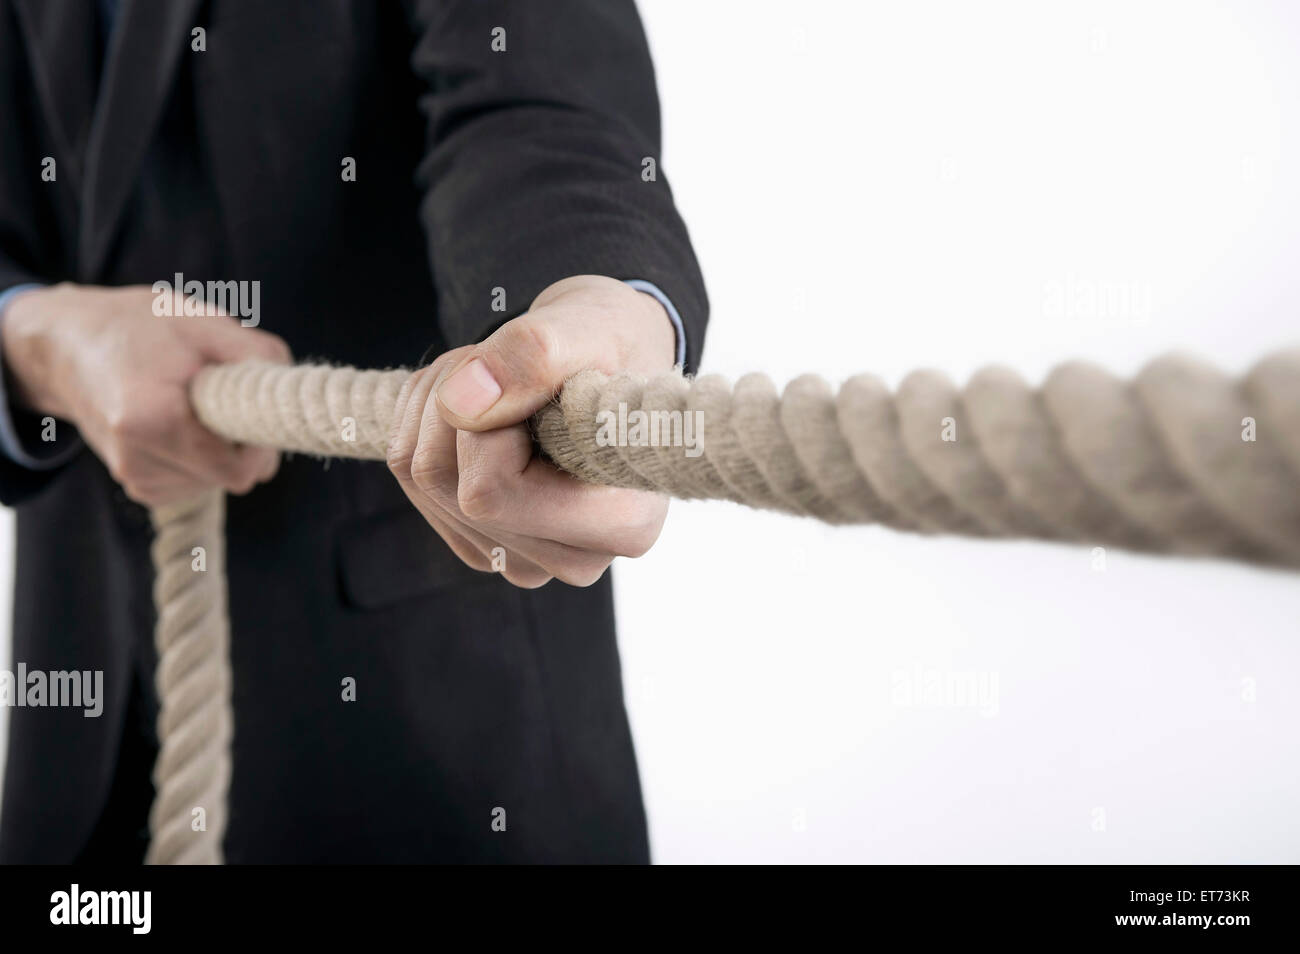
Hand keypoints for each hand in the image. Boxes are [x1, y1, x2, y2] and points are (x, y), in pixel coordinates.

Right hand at [2, 283, 291, 505]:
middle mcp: (137, 458)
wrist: (66, 346)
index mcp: (152, 419)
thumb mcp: (202, 322)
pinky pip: (195, 483)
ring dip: (222, 451)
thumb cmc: (138, 327)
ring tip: (195, 405)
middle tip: (227, 399)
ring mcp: (134, 476)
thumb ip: (257, 356)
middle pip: (232, 479)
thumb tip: (293, 396)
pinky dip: (202, 458)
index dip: (262, 444)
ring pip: (216, 483)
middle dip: (244, 444)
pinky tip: (183, 424)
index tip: (258, 412)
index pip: (237, 469)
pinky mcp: (136, 484)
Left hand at [387, 274, 677, 587]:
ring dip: (438, 402)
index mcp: (621, 525)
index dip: (491, 418)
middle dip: (456, 401)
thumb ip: (535, 356)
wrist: (610, 361)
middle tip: (510, 364)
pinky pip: (412, 479)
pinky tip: (480, 402)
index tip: (535, 378)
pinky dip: (427, 419)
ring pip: (422, 477)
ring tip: (501, 378)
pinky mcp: (482, 544)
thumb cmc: (614, 346)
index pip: (490, 490)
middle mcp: (572, 560)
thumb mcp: (589, 328)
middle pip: (446, 484)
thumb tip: (459, 403)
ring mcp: (521, 559)